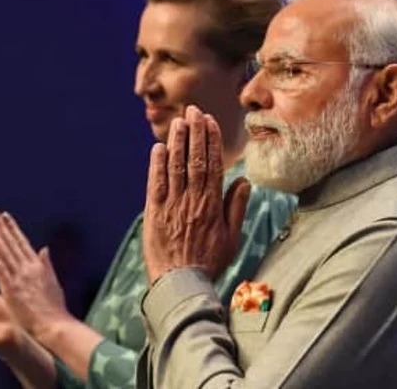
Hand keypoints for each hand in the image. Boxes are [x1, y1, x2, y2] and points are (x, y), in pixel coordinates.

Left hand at [0, 209, 71, 341]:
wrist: (53, 326)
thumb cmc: (54, 309)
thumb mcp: (53, 282)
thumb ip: (46, 265)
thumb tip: (44, 249)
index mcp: (38, 266)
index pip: (22, 243)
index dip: (13, 229)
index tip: (6, 217)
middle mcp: (28, 269)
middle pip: (12, 244)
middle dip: (2, 227)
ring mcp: (19, 278)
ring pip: (5, 253)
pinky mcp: (11, 289)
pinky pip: (0, 270)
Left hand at [142, 105, 250, 282]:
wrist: (181, 285)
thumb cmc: (208, 263)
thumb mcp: (232, 238)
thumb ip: (236, 208)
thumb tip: (243, 181)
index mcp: (212, 206)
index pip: (212, 165)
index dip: (211, 141)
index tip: (210, 122)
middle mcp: (192, 201)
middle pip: (194, 160)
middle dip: (194, 133)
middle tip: (193, 110)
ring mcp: (172, 206)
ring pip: (175, 168)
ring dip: (176, 143)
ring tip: (177, 122)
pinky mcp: (154, 214)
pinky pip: (155, 185)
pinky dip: (156, 165)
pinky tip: (158, 148)